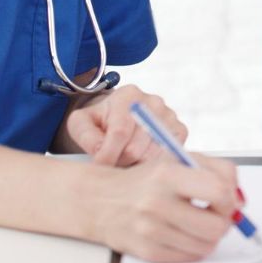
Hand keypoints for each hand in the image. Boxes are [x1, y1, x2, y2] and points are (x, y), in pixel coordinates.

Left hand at [65, 84, 186, 167]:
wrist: (117, 116)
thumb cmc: (98, 122)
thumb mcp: (81, 123)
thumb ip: (85, 135)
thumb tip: (101, 153)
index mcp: (128, 95)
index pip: (120, 132)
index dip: (107, 155)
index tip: (97, 167)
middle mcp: (153, 102)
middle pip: (136, 149)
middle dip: (119, 163)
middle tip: (111, 163)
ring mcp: (169, 116)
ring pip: (151, 158)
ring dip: (134, 167)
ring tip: (124, 161)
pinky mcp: (180, 131)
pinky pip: (168, 158)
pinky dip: (152, 166)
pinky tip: (140, 162)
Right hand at [86, 149, 239, 262]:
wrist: (102, 200)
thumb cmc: (146, 179)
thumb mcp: (178, 159)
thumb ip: (216, 170)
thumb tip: (240, 200)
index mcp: (168, 173)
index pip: (218, 191)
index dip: (230, 199)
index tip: (228, 200)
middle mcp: (158, 203)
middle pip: (215, 226)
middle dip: (223, 222)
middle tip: (217, 215)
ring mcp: (151, 230)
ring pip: (205, 246)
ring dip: (209, 237)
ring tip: (199, 223)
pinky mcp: (147, 252)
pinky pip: (187, 258)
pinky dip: (193, 248)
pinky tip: (184, 233)